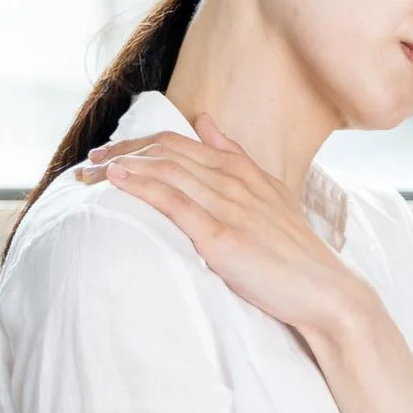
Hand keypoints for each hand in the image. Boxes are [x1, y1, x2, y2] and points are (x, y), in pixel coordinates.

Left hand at [73, 114, 366, 333]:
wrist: (327, 292)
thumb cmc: (294, 253)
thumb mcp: (268, 194)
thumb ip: (235, 156)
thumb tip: (205, 120)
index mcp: (244, 171)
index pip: (180, 143)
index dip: (139, 144)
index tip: (107, 153)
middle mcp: (235, 181)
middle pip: (166, 152)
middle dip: (121, 152)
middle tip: (85, 163)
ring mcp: (230, 207)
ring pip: (166, 172)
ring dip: (121, 167)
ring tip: (87, 173)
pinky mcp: (223, 237)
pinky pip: (175, 202)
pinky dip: (143, 186)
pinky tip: (117, 180)